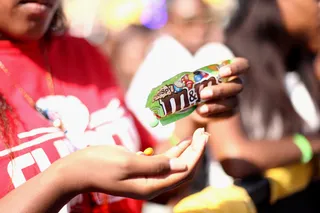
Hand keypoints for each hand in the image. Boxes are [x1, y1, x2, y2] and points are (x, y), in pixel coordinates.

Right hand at [56, 128, 207, 199]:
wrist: (77, 169)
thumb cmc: (99, 165)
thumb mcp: (127, 163)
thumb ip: (155, 165)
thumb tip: (183, 165)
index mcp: (151, 186)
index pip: (184, 172)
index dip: (197, 155)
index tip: (204, 137)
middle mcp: (152, 184)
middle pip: (182, 169)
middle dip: (196, 151)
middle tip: (205, 132)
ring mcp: (147, 177)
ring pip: (175, 165)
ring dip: (187, 150)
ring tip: (198, 135)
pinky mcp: (141, 168)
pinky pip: (163, 162)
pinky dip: (174, 152)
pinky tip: (181, 143)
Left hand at [192, 58, 248, 122]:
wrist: (193, 105)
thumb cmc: (195, 86)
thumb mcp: (193, 80)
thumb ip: (193, 78)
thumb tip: (181, 80)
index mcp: (228, 71)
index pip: (243, 65)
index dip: (236, 67)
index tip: (222, 72)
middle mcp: (234, 85)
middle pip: (237, 86)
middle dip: (219, 90)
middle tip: (203, 94)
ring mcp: (233, 99)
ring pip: (232, 101)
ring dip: (216, 105)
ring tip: (200, 108)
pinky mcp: (229, 112)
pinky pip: (226, 113)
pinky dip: (213, 112)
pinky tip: (201, 112)